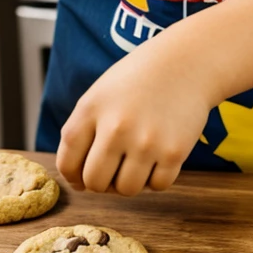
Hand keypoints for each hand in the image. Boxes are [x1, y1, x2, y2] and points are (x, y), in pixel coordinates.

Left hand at [56, 28, 210, 196]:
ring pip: (126, 190)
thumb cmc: (138, 80)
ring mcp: (146, 142)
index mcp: (91, 109)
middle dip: (101, 183)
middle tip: (113, 169)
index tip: (80, 177)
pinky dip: (156, 178)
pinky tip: (158, 155)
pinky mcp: (174, 152)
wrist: (186, 62)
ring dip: (129, 181)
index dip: (72, 177)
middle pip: (95, 182)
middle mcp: (116, 127)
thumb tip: (77, 182)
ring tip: (136, 159)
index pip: (67, 162)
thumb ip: (83, 132)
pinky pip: (157, 186)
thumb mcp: (100, 94)